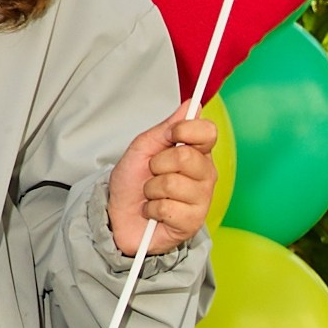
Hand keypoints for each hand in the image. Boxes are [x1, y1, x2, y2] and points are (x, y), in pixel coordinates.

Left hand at [108, 108, 216, 255]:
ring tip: (151, 195)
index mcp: (196, 153)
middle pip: (186, 157)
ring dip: (151, 189)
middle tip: (152, 172)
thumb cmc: (132, 183)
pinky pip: (167, 207)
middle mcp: (204, 175)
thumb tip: (191, 105)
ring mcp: (201, 199)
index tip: (170, 135)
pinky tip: (154, 212)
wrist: (119, 216)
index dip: (186, 130)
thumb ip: (166, 128)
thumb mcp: (142, 148)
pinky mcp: (192, 222)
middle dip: (157, 163)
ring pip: (172, 183)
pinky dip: (152, 209)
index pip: (208, 132)